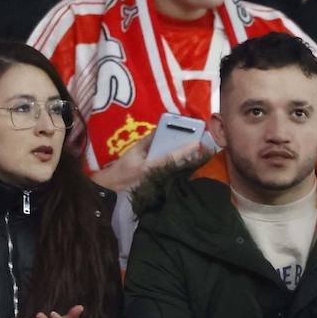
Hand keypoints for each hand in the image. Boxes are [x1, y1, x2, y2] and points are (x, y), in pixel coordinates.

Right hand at [90, 133, 206, 191]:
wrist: (113, 187)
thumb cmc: (122, 167)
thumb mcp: (133, 151)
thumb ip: (147, 141)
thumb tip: (160, 130)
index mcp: (150, 166)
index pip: (171, 157)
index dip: (185, 150)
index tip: (197, 143)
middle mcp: (158, 176)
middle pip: (179, 165)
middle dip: (191, 156)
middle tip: (203, 147)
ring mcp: (160, 182)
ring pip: (178, 171)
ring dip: (188, 161)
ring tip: (199, 152)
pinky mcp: (160, 186)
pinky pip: (173, 175)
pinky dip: (180, 167)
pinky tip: (187, 161)